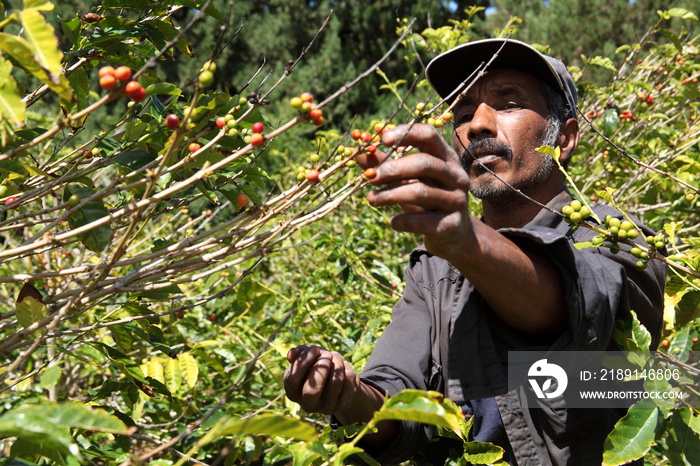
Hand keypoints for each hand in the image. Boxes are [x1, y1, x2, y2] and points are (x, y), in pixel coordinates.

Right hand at [283, 345, 361, 415]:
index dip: (304, 362)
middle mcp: (308, 404)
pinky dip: (346, 367)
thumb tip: (292, 353)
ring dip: (337, 362)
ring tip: (335, 356)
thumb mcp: (308, 359)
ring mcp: (326, 406)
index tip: (314, 349)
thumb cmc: (317, 368)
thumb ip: (299, 355)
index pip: (292, 380)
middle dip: (321, 367)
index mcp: (293, 392)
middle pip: (312, 390)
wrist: (338, 382)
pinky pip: (348, 379)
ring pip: (335, 381)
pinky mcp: (343, 403)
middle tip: (327, 354)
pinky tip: (343, 367)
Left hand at [356, 123, 473, 259]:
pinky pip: (422, 221)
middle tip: (371, 177)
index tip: (382, 139)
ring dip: (390, 195)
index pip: (429, 135)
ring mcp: (457, 200)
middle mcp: (456, 175)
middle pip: (424, 163)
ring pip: (421, 192)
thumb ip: (385, 165)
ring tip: (371, 200)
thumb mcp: (407, 180)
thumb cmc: (425, 199)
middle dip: (394, 169)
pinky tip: (393, 222)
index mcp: (445, 157)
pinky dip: (402, 221)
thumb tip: (360, 153)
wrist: (451, 233)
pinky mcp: (451, 224)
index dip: (405, 134)